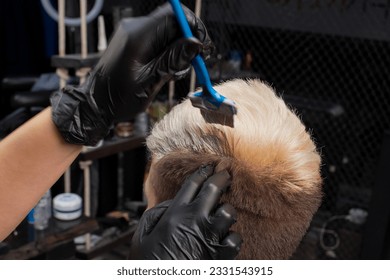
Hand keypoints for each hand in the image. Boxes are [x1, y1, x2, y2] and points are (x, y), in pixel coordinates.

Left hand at [50, 3, 213, 144]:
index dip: (193, 27)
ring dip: (179, 51)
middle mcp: (135, 30)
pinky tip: (167, 72)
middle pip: (172, 23)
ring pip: (167, 34)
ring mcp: (134, 36)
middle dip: (188, 41)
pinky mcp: (134, 44)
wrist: (95, 104)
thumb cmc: (117, 98)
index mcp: (138, 36)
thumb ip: (173, 61)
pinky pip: (158, 42)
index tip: (203, 47)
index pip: (173, 15)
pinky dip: (168, 54)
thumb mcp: (150, 83)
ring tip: (176, 73)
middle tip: (197, 62)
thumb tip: (196, 44)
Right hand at [128, 165, 241, 259]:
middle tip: (225, 175)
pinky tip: (224, 237)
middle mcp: (195, 221)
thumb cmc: (151, 263)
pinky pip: (235, 238)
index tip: (208, 168)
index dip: (202, 172)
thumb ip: (157, 213)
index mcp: (176, 214)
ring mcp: (210, 236)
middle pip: (214, 190)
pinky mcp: (220, 253)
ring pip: (229, 212)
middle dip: (221, 178)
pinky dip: (232, 237)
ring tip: (222, 213)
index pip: (193, 184)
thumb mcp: (143, 234)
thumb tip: (172, 203)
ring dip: (226, 211)